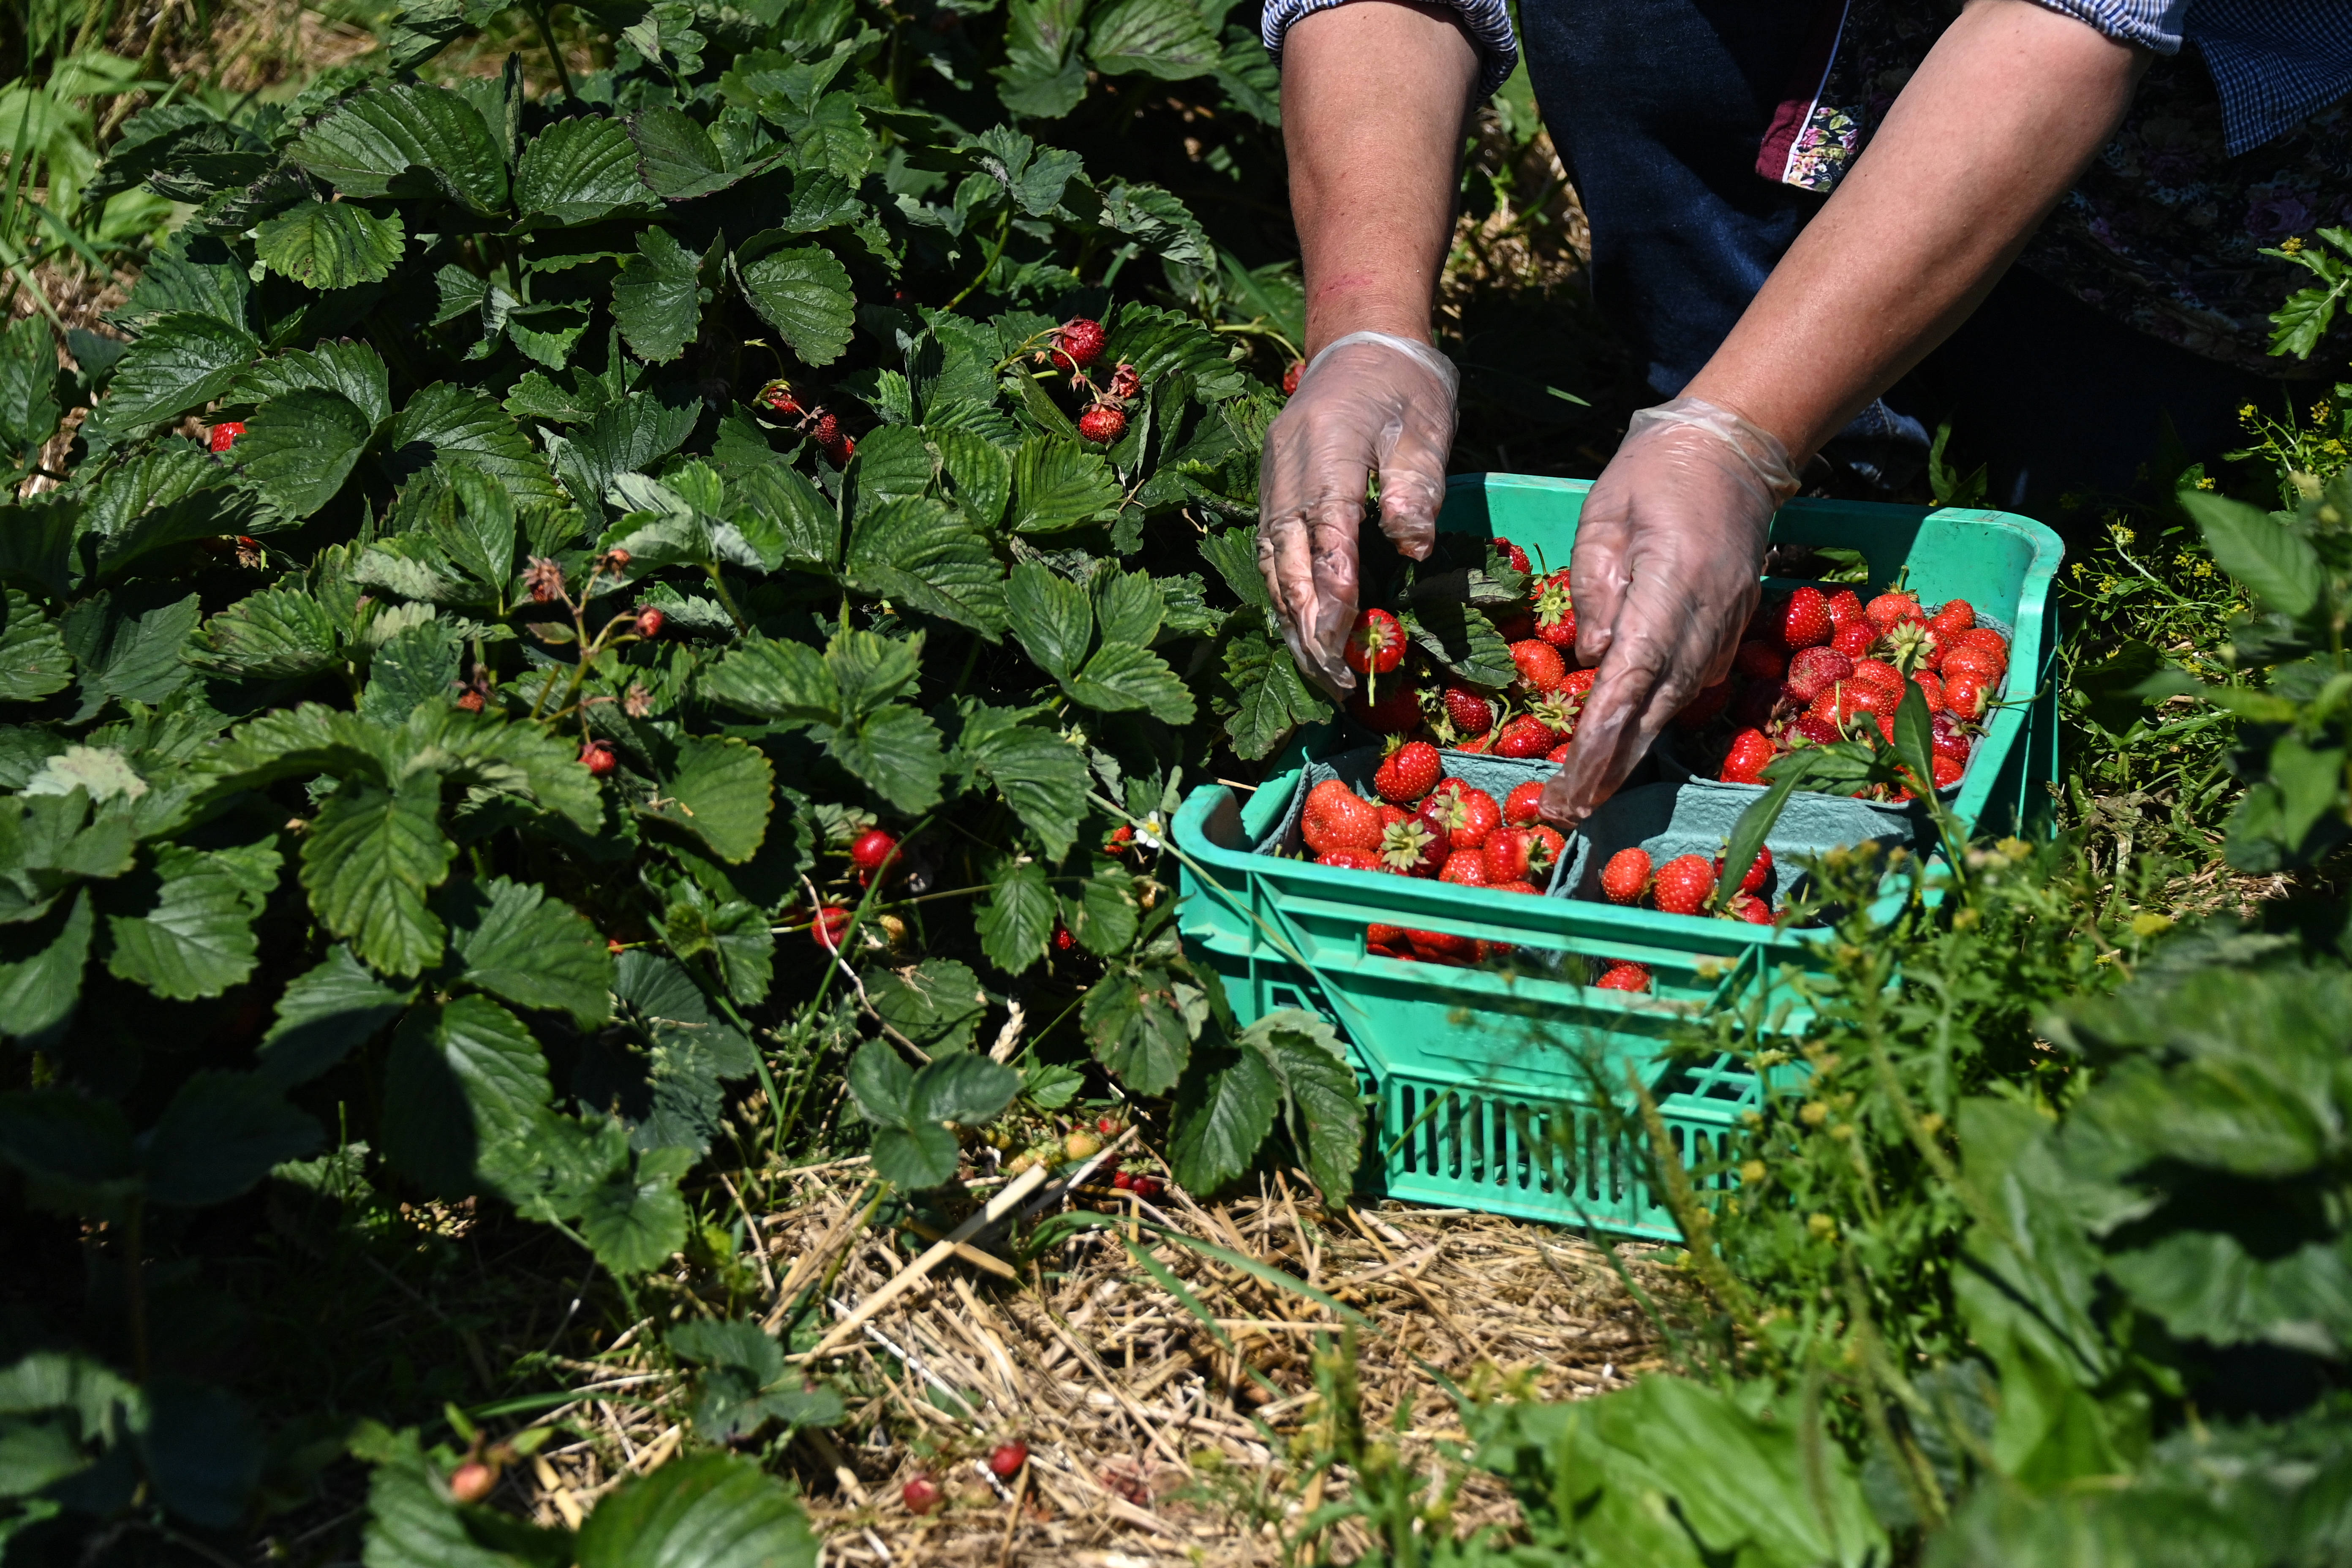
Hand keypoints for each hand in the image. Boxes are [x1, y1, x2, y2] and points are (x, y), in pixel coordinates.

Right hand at [1257, 331, 1458, 696]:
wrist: (1363, 344)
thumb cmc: (1405, 387)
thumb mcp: (1426, 427)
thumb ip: (1414, 487)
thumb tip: (1411, 546)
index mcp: (1326, 447)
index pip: (1325, 530)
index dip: (1329, 589)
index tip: (1340, 639)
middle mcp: (1286, 468)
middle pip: (1287, 557)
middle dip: (1307, 623)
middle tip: (1334, 678)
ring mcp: (1272, 481)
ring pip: (1273, 563)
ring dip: (1292, 621)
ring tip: (1320, 672)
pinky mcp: (1272, 492)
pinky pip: (1273, 554)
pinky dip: (1286, 598)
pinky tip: (1304, 633)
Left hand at [1540, 398, 1799, 826]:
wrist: (1734, 446)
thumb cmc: (1654, 473)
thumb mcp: (1604, 516)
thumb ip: (1595, 589)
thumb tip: (1595, 660)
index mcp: (1673, 582)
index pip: (1634, 673)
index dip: (1605, 732)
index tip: (1576, 777)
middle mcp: (1708, 615)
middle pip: (1658, 704)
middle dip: (1614, 762)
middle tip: (1572, 811)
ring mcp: (1727, 624)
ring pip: (1677, 700)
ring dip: (1634, 749)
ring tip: (1588, 794)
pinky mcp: (1731, 626)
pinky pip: (1691, 681)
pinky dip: (1657, 716)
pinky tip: (1624, 747)